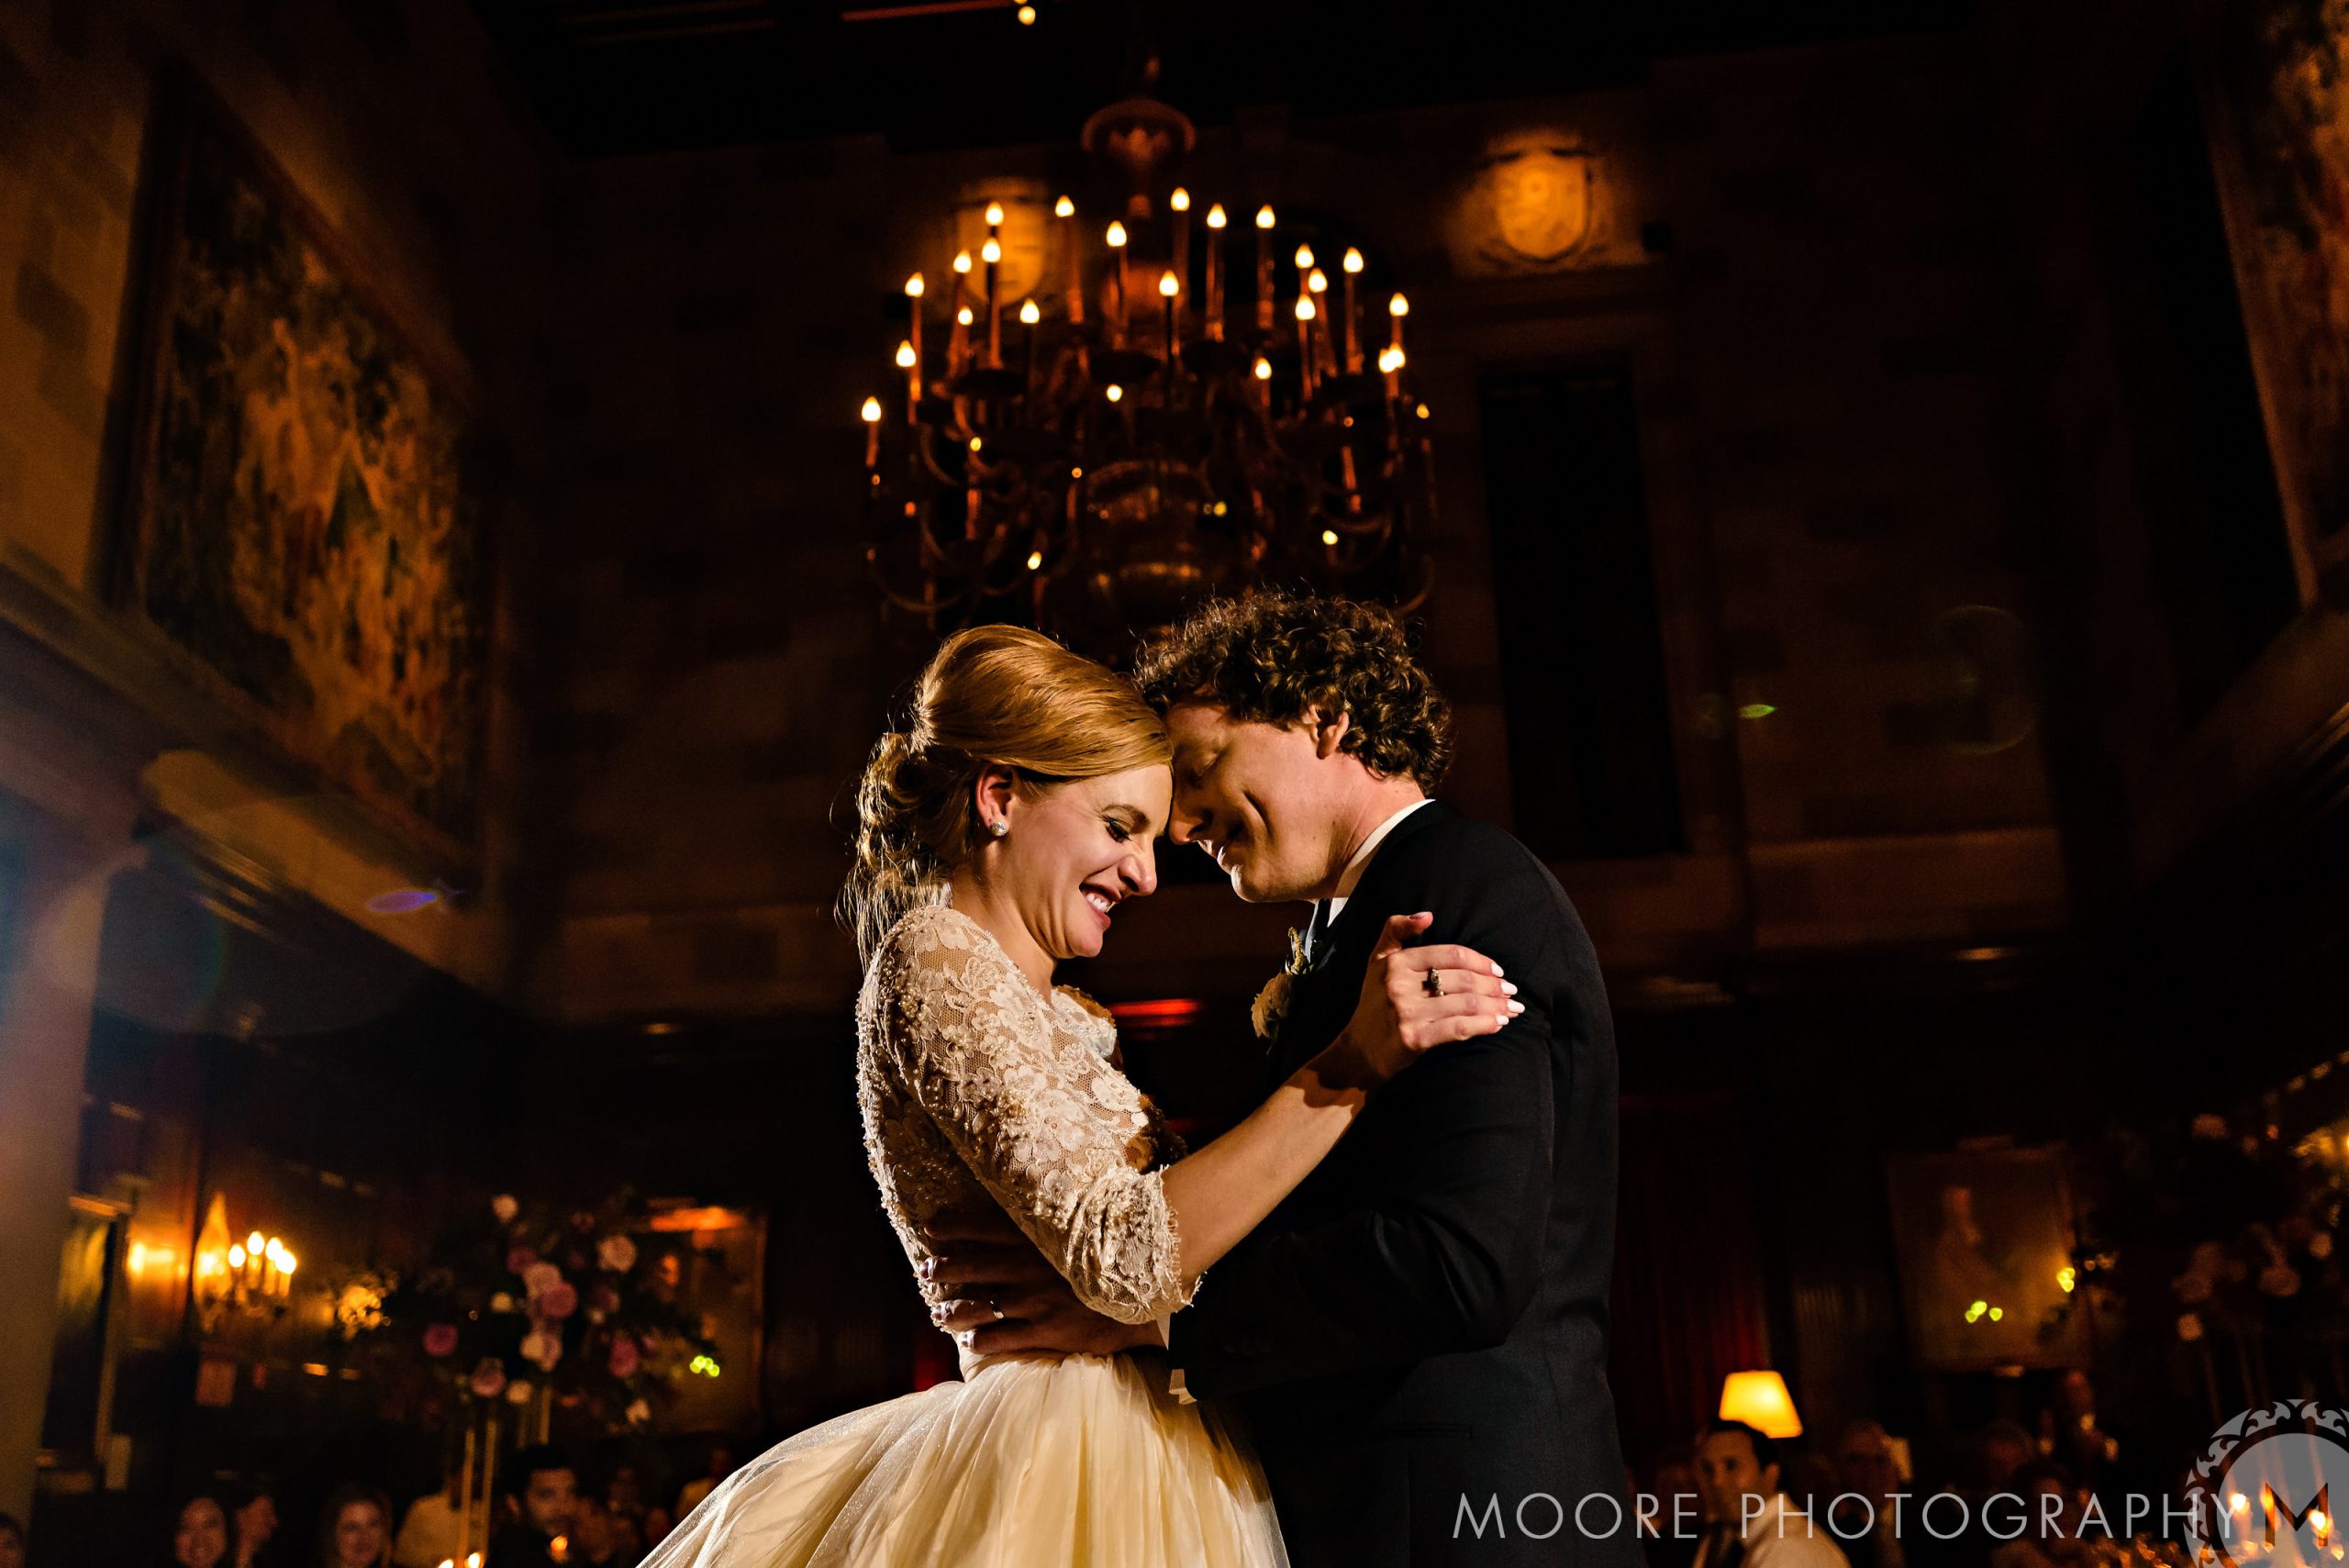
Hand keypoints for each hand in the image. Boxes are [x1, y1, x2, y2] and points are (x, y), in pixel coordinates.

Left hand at [920, 1210, 1156, 1356]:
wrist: (1148, 1285)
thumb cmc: (1119, 1245)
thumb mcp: (1086, 1217)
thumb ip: (1058, 1210)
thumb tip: (1040, 1191)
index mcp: (1035, 1233)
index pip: (981, 1225)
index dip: (952, 1226)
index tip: (931, 1227)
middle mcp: (1026, 1266)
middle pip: (972, 1266)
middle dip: (943, 1268)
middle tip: (925, 1270)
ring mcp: (1032, 1300)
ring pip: (977, 1306)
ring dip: (952, 1310)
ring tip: (938, 1313)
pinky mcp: (1045, 1330)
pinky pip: (1002, 1338)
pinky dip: (981, 1340)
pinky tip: (971, 1342)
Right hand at [1336, 912, 1518, 1081]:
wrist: (1359, 1050)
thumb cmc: (1375, 1002)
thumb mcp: (1377, 961)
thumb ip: (1396, 930)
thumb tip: (1427, 915)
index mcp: (1396, 962)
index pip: (1451, 954)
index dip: (1481, 961)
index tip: (1498, 971)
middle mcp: (1399, 985)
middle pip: (1463, 980)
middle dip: (1494, 986)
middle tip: (1511, 991)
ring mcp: (1406, 1012)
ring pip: (1466, 1004)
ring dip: (1496, 1006)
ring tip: (1511, 1008)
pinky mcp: (1414, 1039)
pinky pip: (1458, 1028)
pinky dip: (1483, 1025)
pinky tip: (1497, 1024)